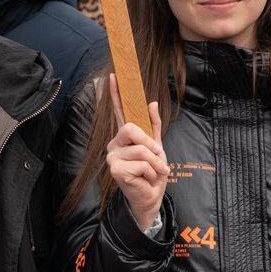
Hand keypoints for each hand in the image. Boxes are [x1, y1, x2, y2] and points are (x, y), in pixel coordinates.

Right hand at [106, 74, 168, 231]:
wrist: (151, 197)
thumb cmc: (153, 173)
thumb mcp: (157, 147)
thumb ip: (153, 126)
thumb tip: (152, 102)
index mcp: (125, 136)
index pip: (119, 111)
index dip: (116, 93)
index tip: (114, 75)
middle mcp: (115, 144)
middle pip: (131, 128)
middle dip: (149, 143)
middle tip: (156, 156)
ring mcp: (112, 157)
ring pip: (141, 148)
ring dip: (155, 163)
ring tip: (154, 172)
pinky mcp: (115, 170)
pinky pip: (142, 163)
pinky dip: (151, 172)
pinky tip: (146, 179)